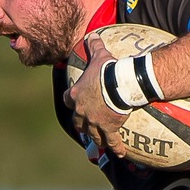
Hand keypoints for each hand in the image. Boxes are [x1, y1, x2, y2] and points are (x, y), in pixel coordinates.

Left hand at [63, 33, 129, 158]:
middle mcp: (82, 111)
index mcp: (76, 95)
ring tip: (99, 141)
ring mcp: (94, 122)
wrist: (118, 85)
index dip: (71, 99)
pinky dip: (116, 147)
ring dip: (95, 137)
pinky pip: (111, 141)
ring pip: (92, 134)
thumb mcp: (99, 55)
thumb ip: (94, 46)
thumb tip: (91, 35)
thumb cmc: (107, 70)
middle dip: (81, 123)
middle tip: (85, 124)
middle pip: (77, 121)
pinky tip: (121, 153)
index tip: (73, 100)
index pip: (69, 99)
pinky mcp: (108, 129)